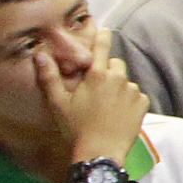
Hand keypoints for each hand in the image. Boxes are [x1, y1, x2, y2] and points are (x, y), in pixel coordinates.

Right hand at [40, 28, 147, 165]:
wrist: (100, 152)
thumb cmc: (76, 128)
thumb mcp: (58, 103)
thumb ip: (49, 77)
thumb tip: (39, 55)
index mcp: (97, 76)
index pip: (101, 49)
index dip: (102, 38)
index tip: (105, 30)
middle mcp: (118, 79)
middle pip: (115, 65)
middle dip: (107, 72)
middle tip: (96, 90)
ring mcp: (133, 92)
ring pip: (125, 82)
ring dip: (118, 88)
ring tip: (105, 107)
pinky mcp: (143, 104)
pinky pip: (136, 96)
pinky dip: (129, 101)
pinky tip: (117, 114)